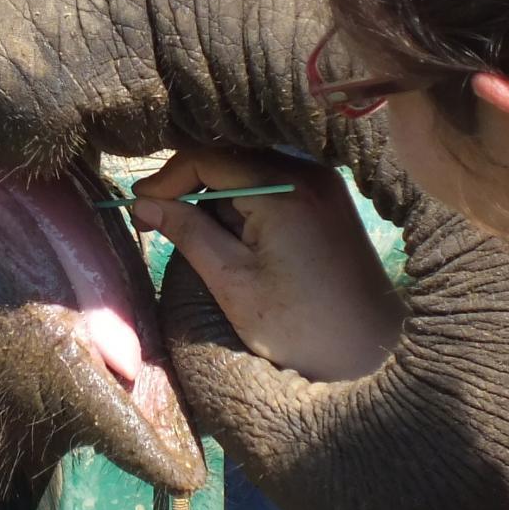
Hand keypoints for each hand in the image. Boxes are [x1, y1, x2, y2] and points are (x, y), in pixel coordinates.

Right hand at [130, 148, 404, 381]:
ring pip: (248, 170)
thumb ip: (188, 233)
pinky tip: (231, 234)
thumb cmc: (301, 327)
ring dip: (215, 197)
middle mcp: (309, 172)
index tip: (137, 208)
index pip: (208, 157)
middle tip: (155, 221)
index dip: (166, 179)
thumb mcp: (233, 282)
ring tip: (193, 235)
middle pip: (229, 158)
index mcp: (285, 188)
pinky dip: (243, 202)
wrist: (371, 352)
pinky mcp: (329, 199)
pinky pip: (273, 184)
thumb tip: (144, 202)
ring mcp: (324, 183)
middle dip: (189, 186)